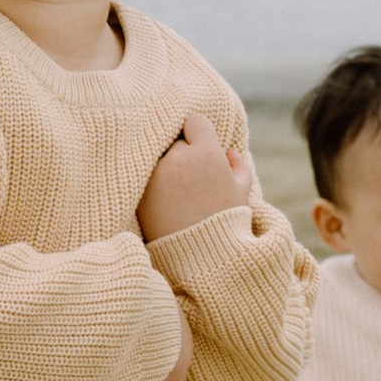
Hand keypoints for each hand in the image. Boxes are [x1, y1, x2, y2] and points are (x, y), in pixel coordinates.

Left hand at [136, 112, 257, 245]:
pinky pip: (144, 175)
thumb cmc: (225, 222)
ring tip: (176, 190)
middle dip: (182, 151)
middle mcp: (178, 159)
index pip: (194, 121)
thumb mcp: (241, 192)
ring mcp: (155, 175)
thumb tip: (226, 152)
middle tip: (189, 175)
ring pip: (157, 155)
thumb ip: (238, 165)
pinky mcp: (139, 191)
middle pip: (175, 139)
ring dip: (164, 166)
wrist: (200, 259)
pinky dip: (151, 182)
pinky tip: (164, 201)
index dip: (199, 134)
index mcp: (207, 154)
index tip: (200, 147)